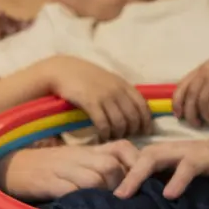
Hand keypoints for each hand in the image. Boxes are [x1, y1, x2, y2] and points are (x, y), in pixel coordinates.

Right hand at [0, 140, 140, 200]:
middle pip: (111, 165)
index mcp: (85, 150)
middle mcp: (76, 156)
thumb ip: (95, 164)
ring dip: (103, 194)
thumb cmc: (43, 165)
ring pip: (95, 178)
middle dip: (122, 185)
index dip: (136, 162)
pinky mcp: (47, 182)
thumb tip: (126, 178)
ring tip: (103, 206)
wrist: (7, 165)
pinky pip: (71, 191)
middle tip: (121, 201)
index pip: (122, 147)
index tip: (140, 180)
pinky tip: (83, 208)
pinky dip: (82, 200)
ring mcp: (61, 168)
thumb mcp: (72, 159)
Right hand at [38, 55, 152, 141]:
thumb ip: (120, 91)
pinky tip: (102, 136)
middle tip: (127, 138)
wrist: (62, 70)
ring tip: (113, 138)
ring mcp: (104, 96)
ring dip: (118, 134)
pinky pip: (103, 123)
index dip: (146, 122)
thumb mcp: (107, 79)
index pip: (142, 106)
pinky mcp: (90, 103)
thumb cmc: (84, 75)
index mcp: (123, 84)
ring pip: (120, 122)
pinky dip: (105, 133)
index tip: (144, 132)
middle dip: (132, 131)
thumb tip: (132, 110)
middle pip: (133, 117)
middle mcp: (117, 90)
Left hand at [115, 136, 208, 198]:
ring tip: (125, 194)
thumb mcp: (185, 172)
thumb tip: (145, 197)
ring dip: (138, 175)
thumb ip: (166, 179)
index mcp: (165, 153)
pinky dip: (177, 179)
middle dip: (121, 174)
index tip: (104, 190)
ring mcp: (187, 150)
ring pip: (155, 157)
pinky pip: (188, 166)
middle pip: (138, 156)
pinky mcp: (206, 157)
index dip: (118, 171)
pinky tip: (169, 194)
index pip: (135, 158)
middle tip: (108, 194)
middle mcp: (170, 149)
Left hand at [174, 54, 208, 126]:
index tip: (178, 113)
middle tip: (194, 124)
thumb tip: (199, 99)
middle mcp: (206, 72)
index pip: (182, 84)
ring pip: (201, 104)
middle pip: (189, 95)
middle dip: (189, 112)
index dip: (177, 101)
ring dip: (205, 117)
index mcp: (204, 67)